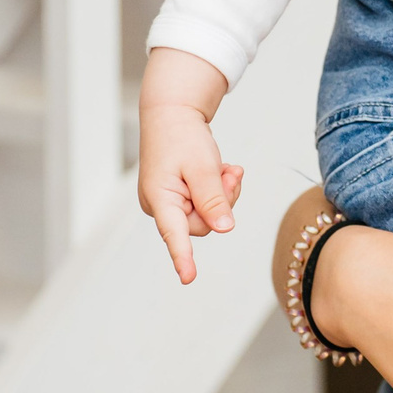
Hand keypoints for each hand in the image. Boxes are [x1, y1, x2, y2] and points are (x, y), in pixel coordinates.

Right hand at [139, 48, 243, 282]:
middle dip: (223, 202)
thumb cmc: (181, 136)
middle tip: (232, 175)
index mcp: (160, 198)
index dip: (183, 256)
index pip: (174, 233)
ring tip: (227, 169)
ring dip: (224, 193)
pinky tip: (222, 171)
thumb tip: (224, 229)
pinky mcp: (178, 198)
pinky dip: (219, 190)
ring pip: (208, 215)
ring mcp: (168, 203)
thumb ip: (213, 199)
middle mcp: (160, 205)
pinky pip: (206, 205)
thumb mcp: (202, 165)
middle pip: (202, 224)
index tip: (188, 278)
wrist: (171, 114)